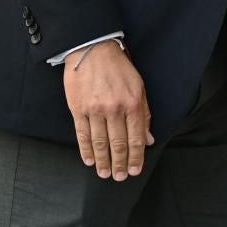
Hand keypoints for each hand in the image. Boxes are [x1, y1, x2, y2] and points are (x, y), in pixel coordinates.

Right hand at [63, 40, 151, 181]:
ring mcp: (95, 110)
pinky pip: (83, 135)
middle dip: (120, 164)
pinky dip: (86, 150)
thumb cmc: (118, 66)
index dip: (136, 157)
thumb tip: (148, 139)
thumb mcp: (139, 86)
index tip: (135, 170)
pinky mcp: (78, 109)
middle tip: (120, 177)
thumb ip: (144, 114)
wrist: (92, 48)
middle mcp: (114, 109)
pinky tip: (89, 160)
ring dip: (103, 161)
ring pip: (100, 143)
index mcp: (132, 103)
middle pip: (118, 144)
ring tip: (105, 173)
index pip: (136, 138)